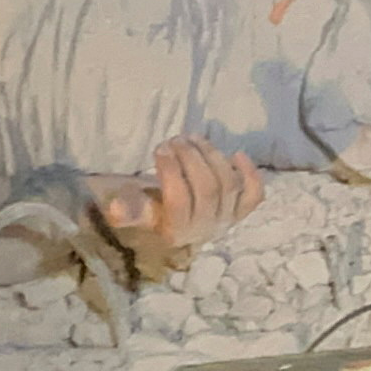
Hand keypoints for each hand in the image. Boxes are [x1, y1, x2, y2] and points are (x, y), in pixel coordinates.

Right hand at [94, 136, 263, 250]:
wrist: (173, 219)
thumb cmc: (150, 207)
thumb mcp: (135, 208)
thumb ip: (128, 208)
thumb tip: (115, 208)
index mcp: (177, 231)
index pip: (180, 202)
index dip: (171, 172)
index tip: (160, 148)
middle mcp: (206, 228)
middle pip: (208, 189)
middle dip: (192, 158)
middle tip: (175, 139)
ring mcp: (227, 219)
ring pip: (229, 185)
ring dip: (212, 155)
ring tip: (193, 138)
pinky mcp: (241, 209)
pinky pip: (254, 194)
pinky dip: (250, 173)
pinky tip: (236, 154)